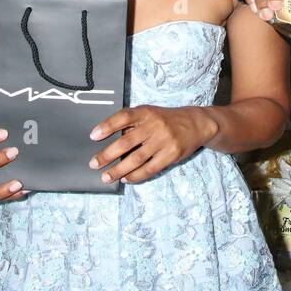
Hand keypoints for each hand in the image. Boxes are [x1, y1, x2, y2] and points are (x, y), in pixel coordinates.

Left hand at [89, 105, 218, 183]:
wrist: (197, 123)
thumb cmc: (167, 119)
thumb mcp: (150, 114)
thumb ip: (133, 124)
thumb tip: (109, 141)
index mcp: (146, 112)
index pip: (124, 117)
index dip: (107, 126)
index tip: (93, 136)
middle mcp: (155, 125)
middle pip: (127, 141)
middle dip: (107, 154)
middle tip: (94, 163)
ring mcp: (164, 140)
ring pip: (137, 158)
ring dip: (119, 170)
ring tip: (106, 177)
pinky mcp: (172, 154)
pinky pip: (150, 168)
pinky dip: (136, 175)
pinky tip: (126, 178)